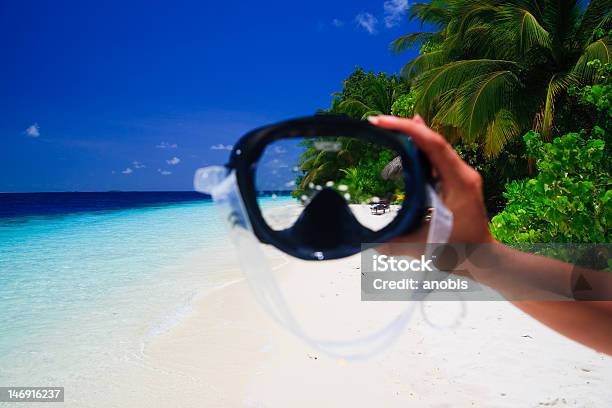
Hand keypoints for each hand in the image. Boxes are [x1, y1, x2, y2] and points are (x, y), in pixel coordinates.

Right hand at [368, 115, 493, 243]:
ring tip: (388, 125)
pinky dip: (421, 147)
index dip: (409, 129)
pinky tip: (409, 139)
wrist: (485, 259)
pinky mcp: (457, 182)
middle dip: (406, 128)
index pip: (434, 145)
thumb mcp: (426, 247)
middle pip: (434, 140)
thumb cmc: (462, 251)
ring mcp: (461, 177)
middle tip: (379, 122)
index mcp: (459, 182)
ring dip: (414, 135)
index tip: (383, 122)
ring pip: (436, 147)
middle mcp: (463, 174)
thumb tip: (369, 245)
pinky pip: (438, 158)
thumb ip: (396, 246)